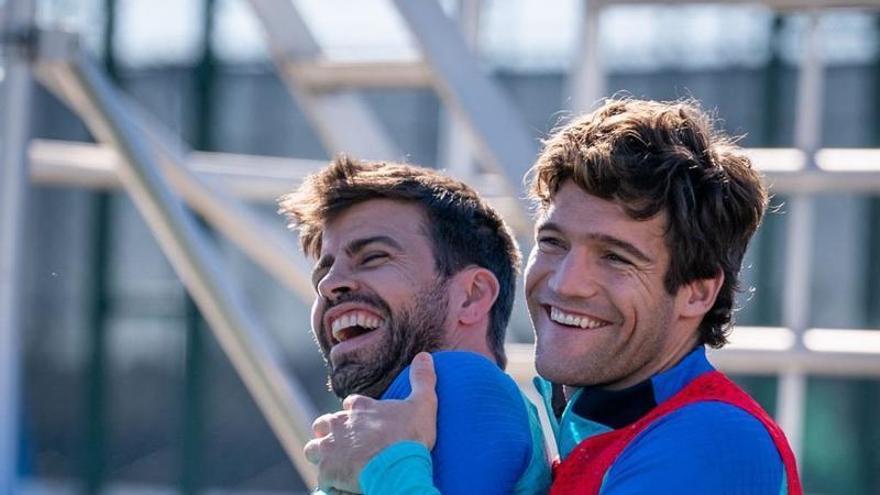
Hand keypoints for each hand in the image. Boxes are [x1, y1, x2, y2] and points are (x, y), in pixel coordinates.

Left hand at [304, 352, 438, 492]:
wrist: (396, 466)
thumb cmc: (409, 436)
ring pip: (313, 448)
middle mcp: (340, 424)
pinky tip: (338, 483)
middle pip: (325, 423)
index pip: (351, 404)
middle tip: (344, 443)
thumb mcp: (423, 404)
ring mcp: (330, 447)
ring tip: (334, 463)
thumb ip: (422, 380)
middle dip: (330, 431)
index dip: (356, 411)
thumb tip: (424, 355)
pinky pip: (320, 476)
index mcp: (360, 407)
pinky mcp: (327, 470)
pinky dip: (328, 480)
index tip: (364, 419)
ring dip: (321, 454)